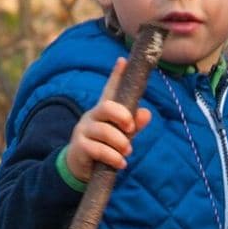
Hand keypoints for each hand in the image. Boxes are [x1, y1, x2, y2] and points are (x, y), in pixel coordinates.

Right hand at [65, 57, 151, 182]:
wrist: (81, 167)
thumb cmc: (105, 147)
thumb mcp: (121, 136)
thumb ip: (134, 125)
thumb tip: (147, 113)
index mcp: (104, 111)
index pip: (110, 90)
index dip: (117, 76)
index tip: (123, 61)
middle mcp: (92, 116)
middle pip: (106, 107)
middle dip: (122, 116)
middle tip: (131, 129)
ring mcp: (84, 130)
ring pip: (104, 131)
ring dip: (120, 142)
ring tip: (128, 152)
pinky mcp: (80, 146)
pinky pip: (98, 149)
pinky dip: (113, 157)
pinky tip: (121, 163)